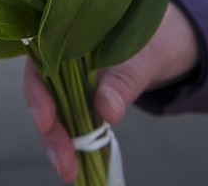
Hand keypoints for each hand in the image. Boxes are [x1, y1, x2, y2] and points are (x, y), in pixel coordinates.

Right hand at [23, 2, 199, 182]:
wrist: (169, 43)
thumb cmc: (154, 37)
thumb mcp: (145, 56)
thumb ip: (124, 79)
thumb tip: (106, 111)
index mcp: (67, 34)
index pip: (40, 63)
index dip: (37, 92)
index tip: (46, 119)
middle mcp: (61, 58)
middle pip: (43, 95)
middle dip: (50, 131)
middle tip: (64, 161)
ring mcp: (71, 82)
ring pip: (56, 113)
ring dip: (59, 143)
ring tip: (70, 172)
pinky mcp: (83, 100)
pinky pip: (73, 121)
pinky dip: (75, 142)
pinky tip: (78, 164)